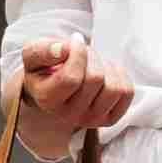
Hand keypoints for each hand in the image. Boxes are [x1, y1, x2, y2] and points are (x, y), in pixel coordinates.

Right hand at [18, 34, 132, 130]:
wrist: (53, 83)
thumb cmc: (45, 67)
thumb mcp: (34, 53)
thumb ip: (43, 50)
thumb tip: (64, 50)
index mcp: (47, 100)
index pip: (71, 78)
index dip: (77, 54)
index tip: (73, 42)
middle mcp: (69, 116)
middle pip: (95, 79)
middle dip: (91, 57)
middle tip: (81, 54)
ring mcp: (91, 120)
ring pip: (114, 88)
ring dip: (106, 67)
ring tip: (92, 64)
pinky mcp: (109, 118)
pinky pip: (127, 92)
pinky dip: (119, 75)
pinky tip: (104, 73)